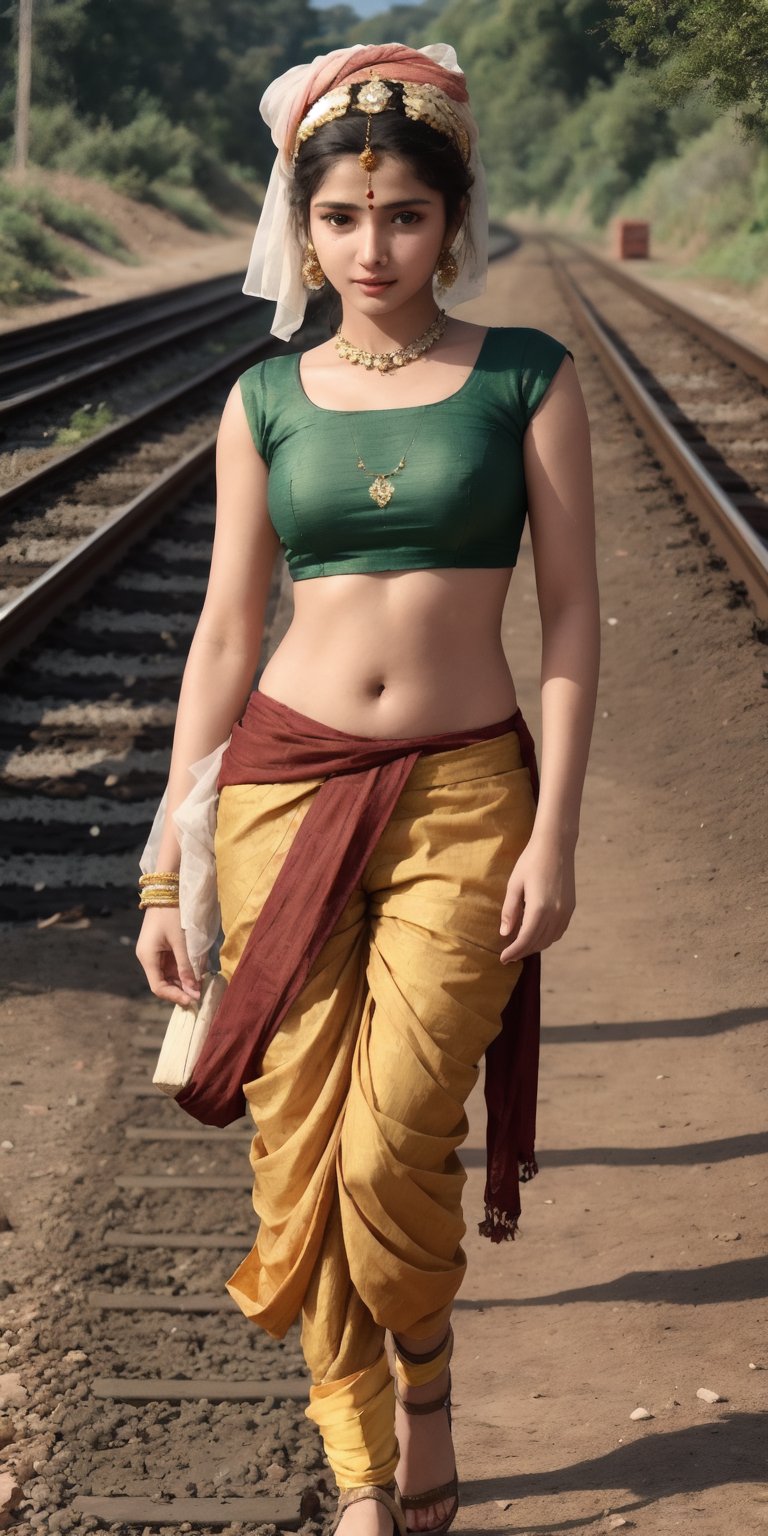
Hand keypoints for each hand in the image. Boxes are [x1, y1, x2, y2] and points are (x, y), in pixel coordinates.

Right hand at [136, 907, 201, 1006]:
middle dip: (182, 989)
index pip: (159, 987)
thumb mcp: (182, 942)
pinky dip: (185, 969)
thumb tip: (194, 992)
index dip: (175, 996)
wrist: (168, 889)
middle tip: (201, 994)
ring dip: (185, 980)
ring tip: (202, 983)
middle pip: (164, 982)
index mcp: (147, 957)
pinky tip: (198, 971)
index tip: (193, 1000)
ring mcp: (156, 953)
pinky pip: (173, 964)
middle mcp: (148, 958)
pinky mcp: (163, 948)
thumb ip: (187, 967)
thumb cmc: (173, 913)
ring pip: (170, 975)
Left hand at [499, 834, 575, 962]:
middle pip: (538, 942)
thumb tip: (505, 934)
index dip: (514, 952)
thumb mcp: (514, 885)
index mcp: (539, 908)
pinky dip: (547, 938)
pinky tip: (536, 934)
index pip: (525, 939)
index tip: (502, 959)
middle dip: (522, 951)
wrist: (556, 845)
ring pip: (550, 939)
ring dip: (535, 946)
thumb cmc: (531, 861)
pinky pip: (559, 931)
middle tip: (508, 955)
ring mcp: (566, 911)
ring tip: (520, 946)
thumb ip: (510, 911)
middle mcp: (556, 913)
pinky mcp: (571, 907)